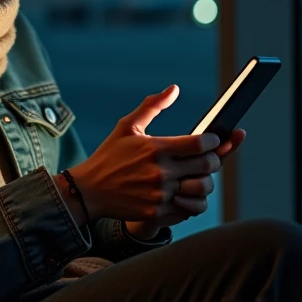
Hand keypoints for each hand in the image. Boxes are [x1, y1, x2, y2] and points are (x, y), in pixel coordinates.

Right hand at [68, 85, 223, 226]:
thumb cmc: (109, 155)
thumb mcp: (127, 126)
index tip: (212, 139)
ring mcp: (160, 194)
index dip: (213, 140)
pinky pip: (190, 208)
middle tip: (209, 156)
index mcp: (156, 148)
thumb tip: (174, 89)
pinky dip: (193, 200)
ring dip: (205, 181)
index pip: (200, 143)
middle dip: (214, 158)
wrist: (88, 191)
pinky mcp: (157, 212)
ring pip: (203, 189)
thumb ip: (152, 106)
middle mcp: (161, 172)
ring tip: (198, 175)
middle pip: (207, 165)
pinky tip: (185, 191)